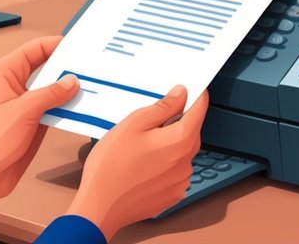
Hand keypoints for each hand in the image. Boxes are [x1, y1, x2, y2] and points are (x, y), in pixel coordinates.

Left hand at [0, 36, 79, 212]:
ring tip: (91, 84)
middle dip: (65, 67)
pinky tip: (81, 104)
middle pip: (43, 66)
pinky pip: (50, 104)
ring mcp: (20, 101)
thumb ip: (51, 94)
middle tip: (89, 66)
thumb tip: (72, 81)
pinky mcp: (29, 117)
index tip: (78, 46)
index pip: (33, 49)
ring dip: (66, 88)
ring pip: (49, 86)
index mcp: (2, 73)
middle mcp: (11, 83)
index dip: (56, 45)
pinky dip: (64, 104)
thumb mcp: (24, 112)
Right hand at [66, 86, 207, 240]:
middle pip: (191, 132)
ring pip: (182, 153)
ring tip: (141, 150)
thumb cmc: (111, 167)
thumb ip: (162, 107)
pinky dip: (165, 165)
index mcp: (179, 141)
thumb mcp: (133, 124)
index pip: (199, 111)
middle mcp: (185, 163)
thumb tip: (181, 95)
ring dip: (170, 146)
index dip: (197, 97)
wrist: (98, 207)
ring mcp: (180, 182)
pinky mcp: (172, 195)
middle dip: (177, 123)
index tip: (194, 89)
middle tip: (152, 122)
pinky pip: (175, 172)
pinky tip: (143, 166)